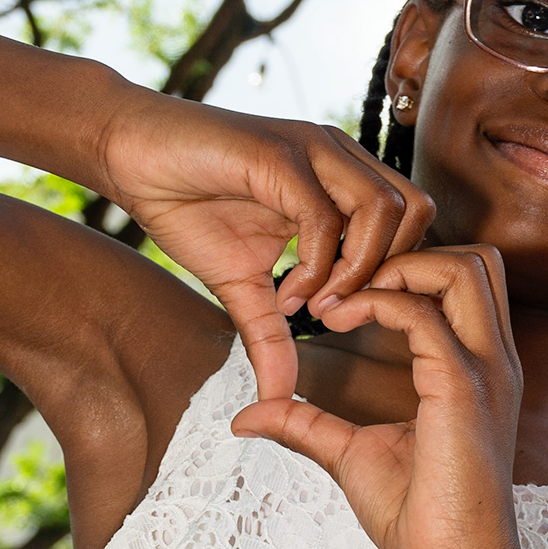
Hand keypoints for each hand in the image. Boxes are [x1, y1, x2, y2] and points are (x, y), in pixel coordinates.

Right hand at [92, 91, 433, 403]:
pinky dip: (315, 264)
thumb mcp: (240, 284)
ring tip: (317, 309)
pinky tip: (286, 292)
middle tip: (341, 316)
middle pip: (417, 213)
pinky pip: (323, 215)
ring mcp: (313, 150)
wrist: (130, 154)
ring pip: (384, 210)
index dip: (393, 277)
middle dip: (388, 275)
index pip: (411, 224)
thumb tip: (279, 397)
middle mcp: (339, 158)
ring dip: (357, 271)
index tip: (345, 320)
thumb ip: (270, 333)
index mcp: (341, 180)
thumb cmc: (187, 203)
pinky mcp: (279, 153)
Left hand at [230, 247, 527, 548]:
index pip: (462, 278)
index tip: (341, 295)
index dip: (405, 269)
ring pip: (465, 267)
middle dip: (409, 253)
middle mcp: (491, 360)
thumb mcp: (351, 456)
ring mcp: (484, 371)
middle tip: (345, 285)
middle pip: (476, 258)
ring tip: (342, 298)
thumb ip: (307, 424)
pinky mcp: (463, 390)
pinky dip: (376, 302)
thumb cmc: (417, 520)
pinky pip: (423, 314)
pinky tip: (335, 320)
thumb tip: (247, 415)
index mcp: (475, 368)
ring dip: (398, 267)